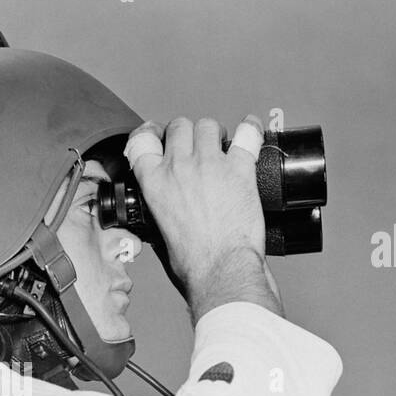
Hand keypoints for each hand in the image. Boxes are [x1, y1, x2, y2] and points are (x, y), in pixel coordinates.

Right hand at [124, 115, 267, 295]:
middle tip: (196, 146)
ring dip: (214, 133)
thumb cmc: (193, 260)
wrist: (219, 269)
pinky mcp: (239, 169)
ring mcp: (210, 164)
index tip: (160, 135)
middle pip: (180, 126)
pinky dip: (250, 129)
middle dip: (188, 132)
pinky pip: (247, 134)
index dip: (153, 134)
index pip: (144, 140)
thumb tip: (168, 206)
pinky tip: (250, 129)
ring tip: (221, 146)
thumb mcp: (159, 231)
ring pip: (208, 126)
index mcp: (155, 182)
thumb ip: (161, 208)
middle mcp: (179, 167)